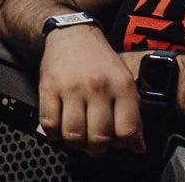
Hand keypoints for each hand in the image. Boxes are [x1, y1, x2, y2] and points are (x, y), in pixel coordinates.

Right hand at [37, 26, 144, 156]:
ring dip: (75, 145)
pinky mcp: (47, 87)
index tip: (117, 143)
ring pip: (73, 134)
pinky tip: (60, 130)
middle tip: (95, 146)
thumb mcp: (125, 81)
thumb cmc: (100, 61)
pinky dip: (54, 135)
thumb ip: (132, 114)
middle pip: (98, 137)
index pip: (126, 131)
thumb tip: (136, 147)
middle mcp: (97, 86)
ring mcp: (70, 87)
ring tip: (78, 139)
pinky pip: (49, 124)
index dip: (123, 145)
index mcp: (121, 86)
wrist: (72, 34)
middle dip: (97, 150)